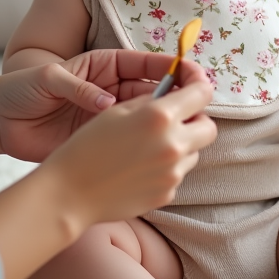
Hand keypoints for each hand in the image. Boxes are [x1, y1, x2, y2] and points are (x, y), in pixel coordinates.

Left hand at [0, 50, 205, 161]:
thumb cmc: (20, 90)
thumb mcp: (48, 80)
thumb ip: (78, 88)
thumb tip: (107, 104)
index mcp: (104, 67)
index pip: (146, 64)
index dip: (173, 68)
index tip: (195, 73)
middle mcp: (112, 92)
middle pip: (155, 92)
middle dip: (179, 97)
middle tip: (199, 105)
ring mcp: (110, 118)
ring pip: (148, 119)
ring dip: (165, 123)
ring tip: (182, 130)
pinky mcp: (103, 142)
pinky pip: (132, 143)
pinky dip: (146, 146)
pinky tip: (159, 152)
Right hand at [0, 58, 214, 278]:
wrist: (69, 194)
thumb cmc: (87, 146)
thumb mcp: (117, 111)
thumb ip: (151, 101)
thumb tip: (174, 95)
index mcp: (160, 117)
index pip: (202, 93)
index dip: (200, 84)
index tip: (195, 84)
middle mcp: (173, 145)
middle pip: (209, 127)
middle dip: (196, 120)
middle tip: (176, 119)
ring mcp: (172, 173)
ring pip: (194, 152)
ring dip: (181, 145)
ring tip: (149, 146)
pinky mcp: (167, 194)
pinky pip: (177, 174)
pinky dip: (166, 168)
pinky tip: (139, 168)